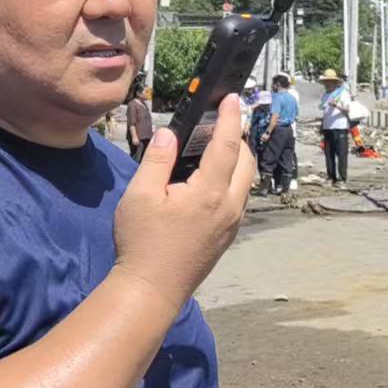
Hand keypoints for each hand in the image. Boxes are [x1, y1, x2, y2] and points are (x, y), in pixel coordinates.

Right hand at [112, 93, 252, 308]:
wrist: (152, 290)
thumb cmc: (142, 243)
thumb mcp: (140, 195)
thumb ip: (158, 159)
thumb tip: (171, 133)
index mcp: (210, 193)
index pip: (228, 145)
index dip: (231, 117)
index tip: (233, 98)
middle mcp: (229, 207)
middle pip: (246, 161)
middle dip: (238, 137)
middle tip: (220, 122)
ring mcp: (231, 224)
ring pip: (246, 181)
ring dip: (237, 159)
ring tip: (215, 147)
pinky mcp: (226, 237)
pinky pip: (238, 198)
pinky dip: (232, 179)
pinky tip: (209, 180)